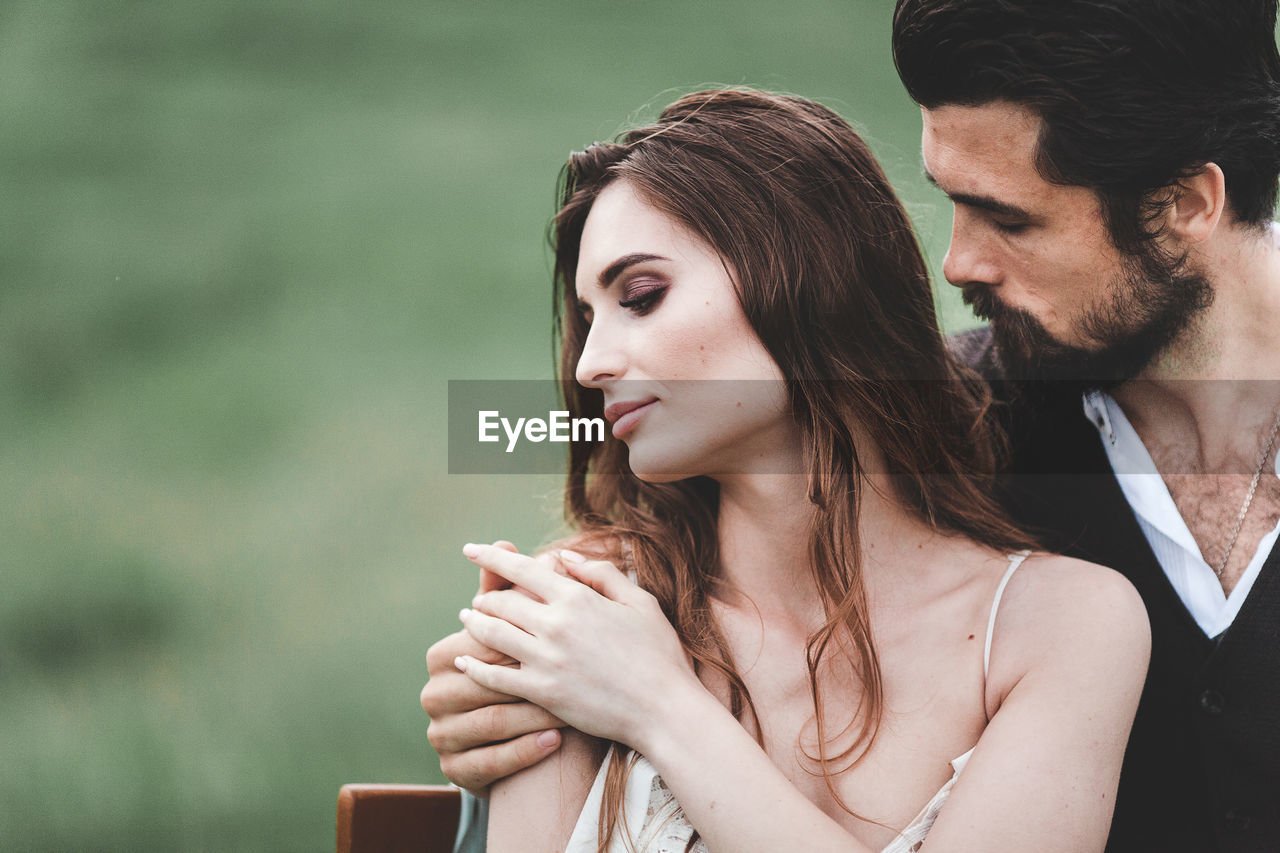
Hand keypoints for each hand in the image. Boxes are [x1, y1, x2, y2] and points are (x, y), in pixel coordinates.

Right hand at [421, 544, 563, 795]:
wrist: (520, 733)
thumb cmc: (523, 666)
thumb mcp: (515, 627)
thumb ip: (507, 587)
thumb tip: (504, 540)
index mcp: (442, 656)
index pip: (481, 642)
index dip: (520, 636)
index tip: (559, 628)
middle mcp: (434, 696)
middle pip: (483, 684)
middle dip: (526, 676)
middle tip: (568, 672)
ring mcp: (442, 736)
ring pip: (491, 723)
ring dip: (531, 715)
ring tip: (568, 707)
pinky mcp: (457, 773)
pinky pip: (491, 763)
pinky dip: (525, 751)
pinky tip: (555, 741)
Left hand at [454, 543, 700, 751]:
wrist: (664, 710)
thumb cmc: (658, 653)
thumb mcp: (639, 601)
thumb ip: (601, 574)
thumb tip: (565, 558)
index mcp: (577, 598)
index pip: (521, 569)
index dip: (491, 558)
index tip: (471, 550)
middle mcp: (555, 625)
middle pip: (501, 602)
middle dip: (486, 596)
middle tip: (478, 598)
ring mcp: (545, 660)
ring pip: (492, 635)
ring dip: (474, 624)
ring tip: (467, 618)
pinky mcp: (542, 693)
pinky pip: (495, 677)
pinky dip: (474, 666)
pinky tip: (463, 660)